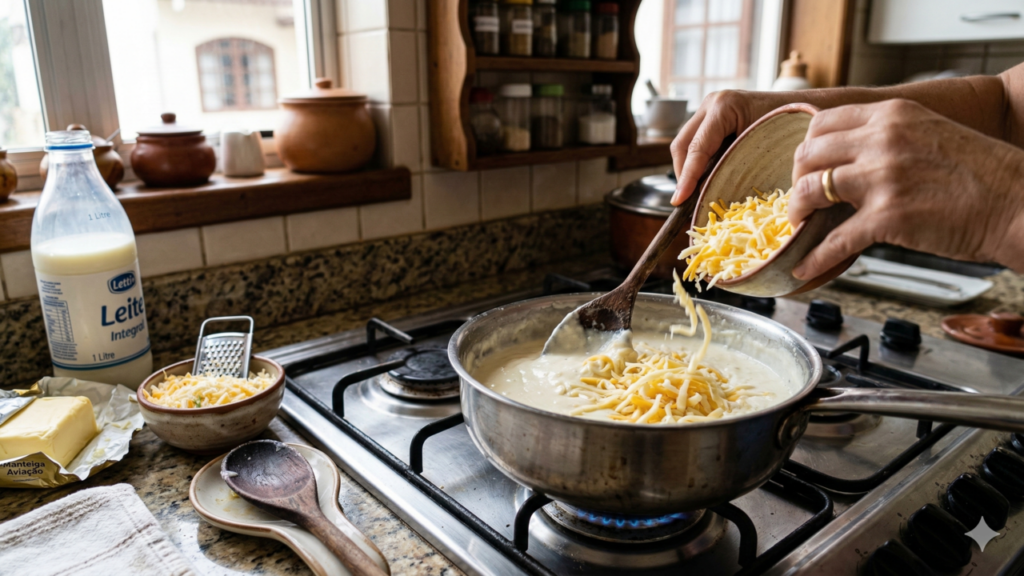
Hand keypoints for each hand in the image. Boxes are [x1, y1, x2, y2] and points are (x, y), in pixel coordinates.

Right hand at [670, 90, 785, 204]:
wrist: (808, 107)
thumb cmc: (793, 127)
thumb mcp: (763, 149)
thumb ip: (734, 166)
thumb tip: (708, 193)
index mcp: (724, 106)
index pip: (696, 148)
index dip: (686, 177)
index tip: (679, 201)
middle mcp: (713, 103)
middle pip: (682, 145)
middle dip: (682, 174)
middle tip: (685, 201)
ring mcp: (711, 108)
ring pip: (686, 144)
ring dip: (689, 169)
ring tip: (695, 193)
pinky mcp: (713, 117)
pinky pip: (697, 143)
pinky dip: (698, 163)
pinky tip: (706, 179)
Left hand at [789, 99, 1023, 279]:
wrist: (1019, 203)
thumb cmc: (982, 174)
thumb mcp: (929, 133)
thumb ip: (889, 137)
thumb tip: (851, 153)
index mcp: (892, 115)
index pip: (821, 122)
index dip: (806, 148)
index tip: (807, 167)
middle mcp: (883, 139)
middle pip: (808, 154)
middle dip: (796, 179)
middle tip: (802, 198)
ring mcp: (883, 177)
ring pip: (812, 190)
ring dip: (798, 211)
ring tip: (800, 225)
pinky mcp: (888, 217)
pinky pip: (834, 240)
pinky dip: (814, 257)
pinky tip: (804, 267)